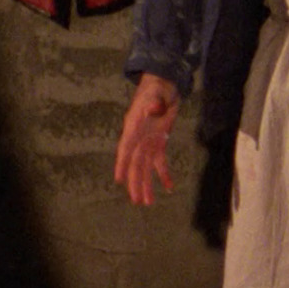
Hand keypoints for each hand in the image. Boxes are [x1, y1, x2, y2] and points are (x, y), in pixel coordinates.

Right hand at [113, 73, 179, 204]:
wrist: (164, 84)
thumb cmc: (158, 88)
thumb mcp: (157, 93)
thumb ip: (155, 102)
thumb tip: (152, 109)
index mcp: (134, 126)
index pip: (126, 148)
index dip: (122, 163)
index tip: (119, 179)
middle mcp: (138, 137)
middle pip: (135, 163)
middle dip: (135, 182)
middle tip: (137, 200)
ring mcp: (148, 141)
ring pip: (145, 167)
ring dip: (146, 184)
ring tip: (147, 202)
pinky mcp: (159, 142)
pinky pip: (159, 161)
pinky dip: (164, 174)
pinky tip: (169, 187)